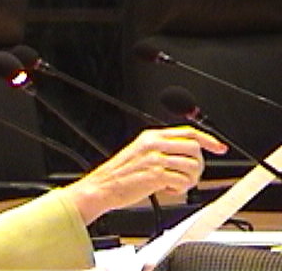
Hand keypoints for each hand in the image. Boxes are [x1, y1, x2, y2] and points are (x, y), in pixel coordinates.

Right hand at [63, 126, 227, 223]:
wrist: (102, 187)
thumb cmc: (121, 174)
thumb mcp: (141, 152)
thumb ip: (163, 148)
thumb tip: (190, 153)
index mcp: (151, 136)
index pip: (188, 132)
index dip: (208, 139)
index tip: (219, 148)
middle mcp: (153, 144)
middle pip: (194, 147)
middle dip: (199, 164)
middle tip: (190, 175)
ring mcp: (154, 159)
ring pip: (192, 165)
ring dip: (190, 179)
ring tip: (177, 185)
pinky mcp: (154, 176)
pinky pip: (183, 181)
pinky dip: (181, 189)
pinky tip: (168, 190)